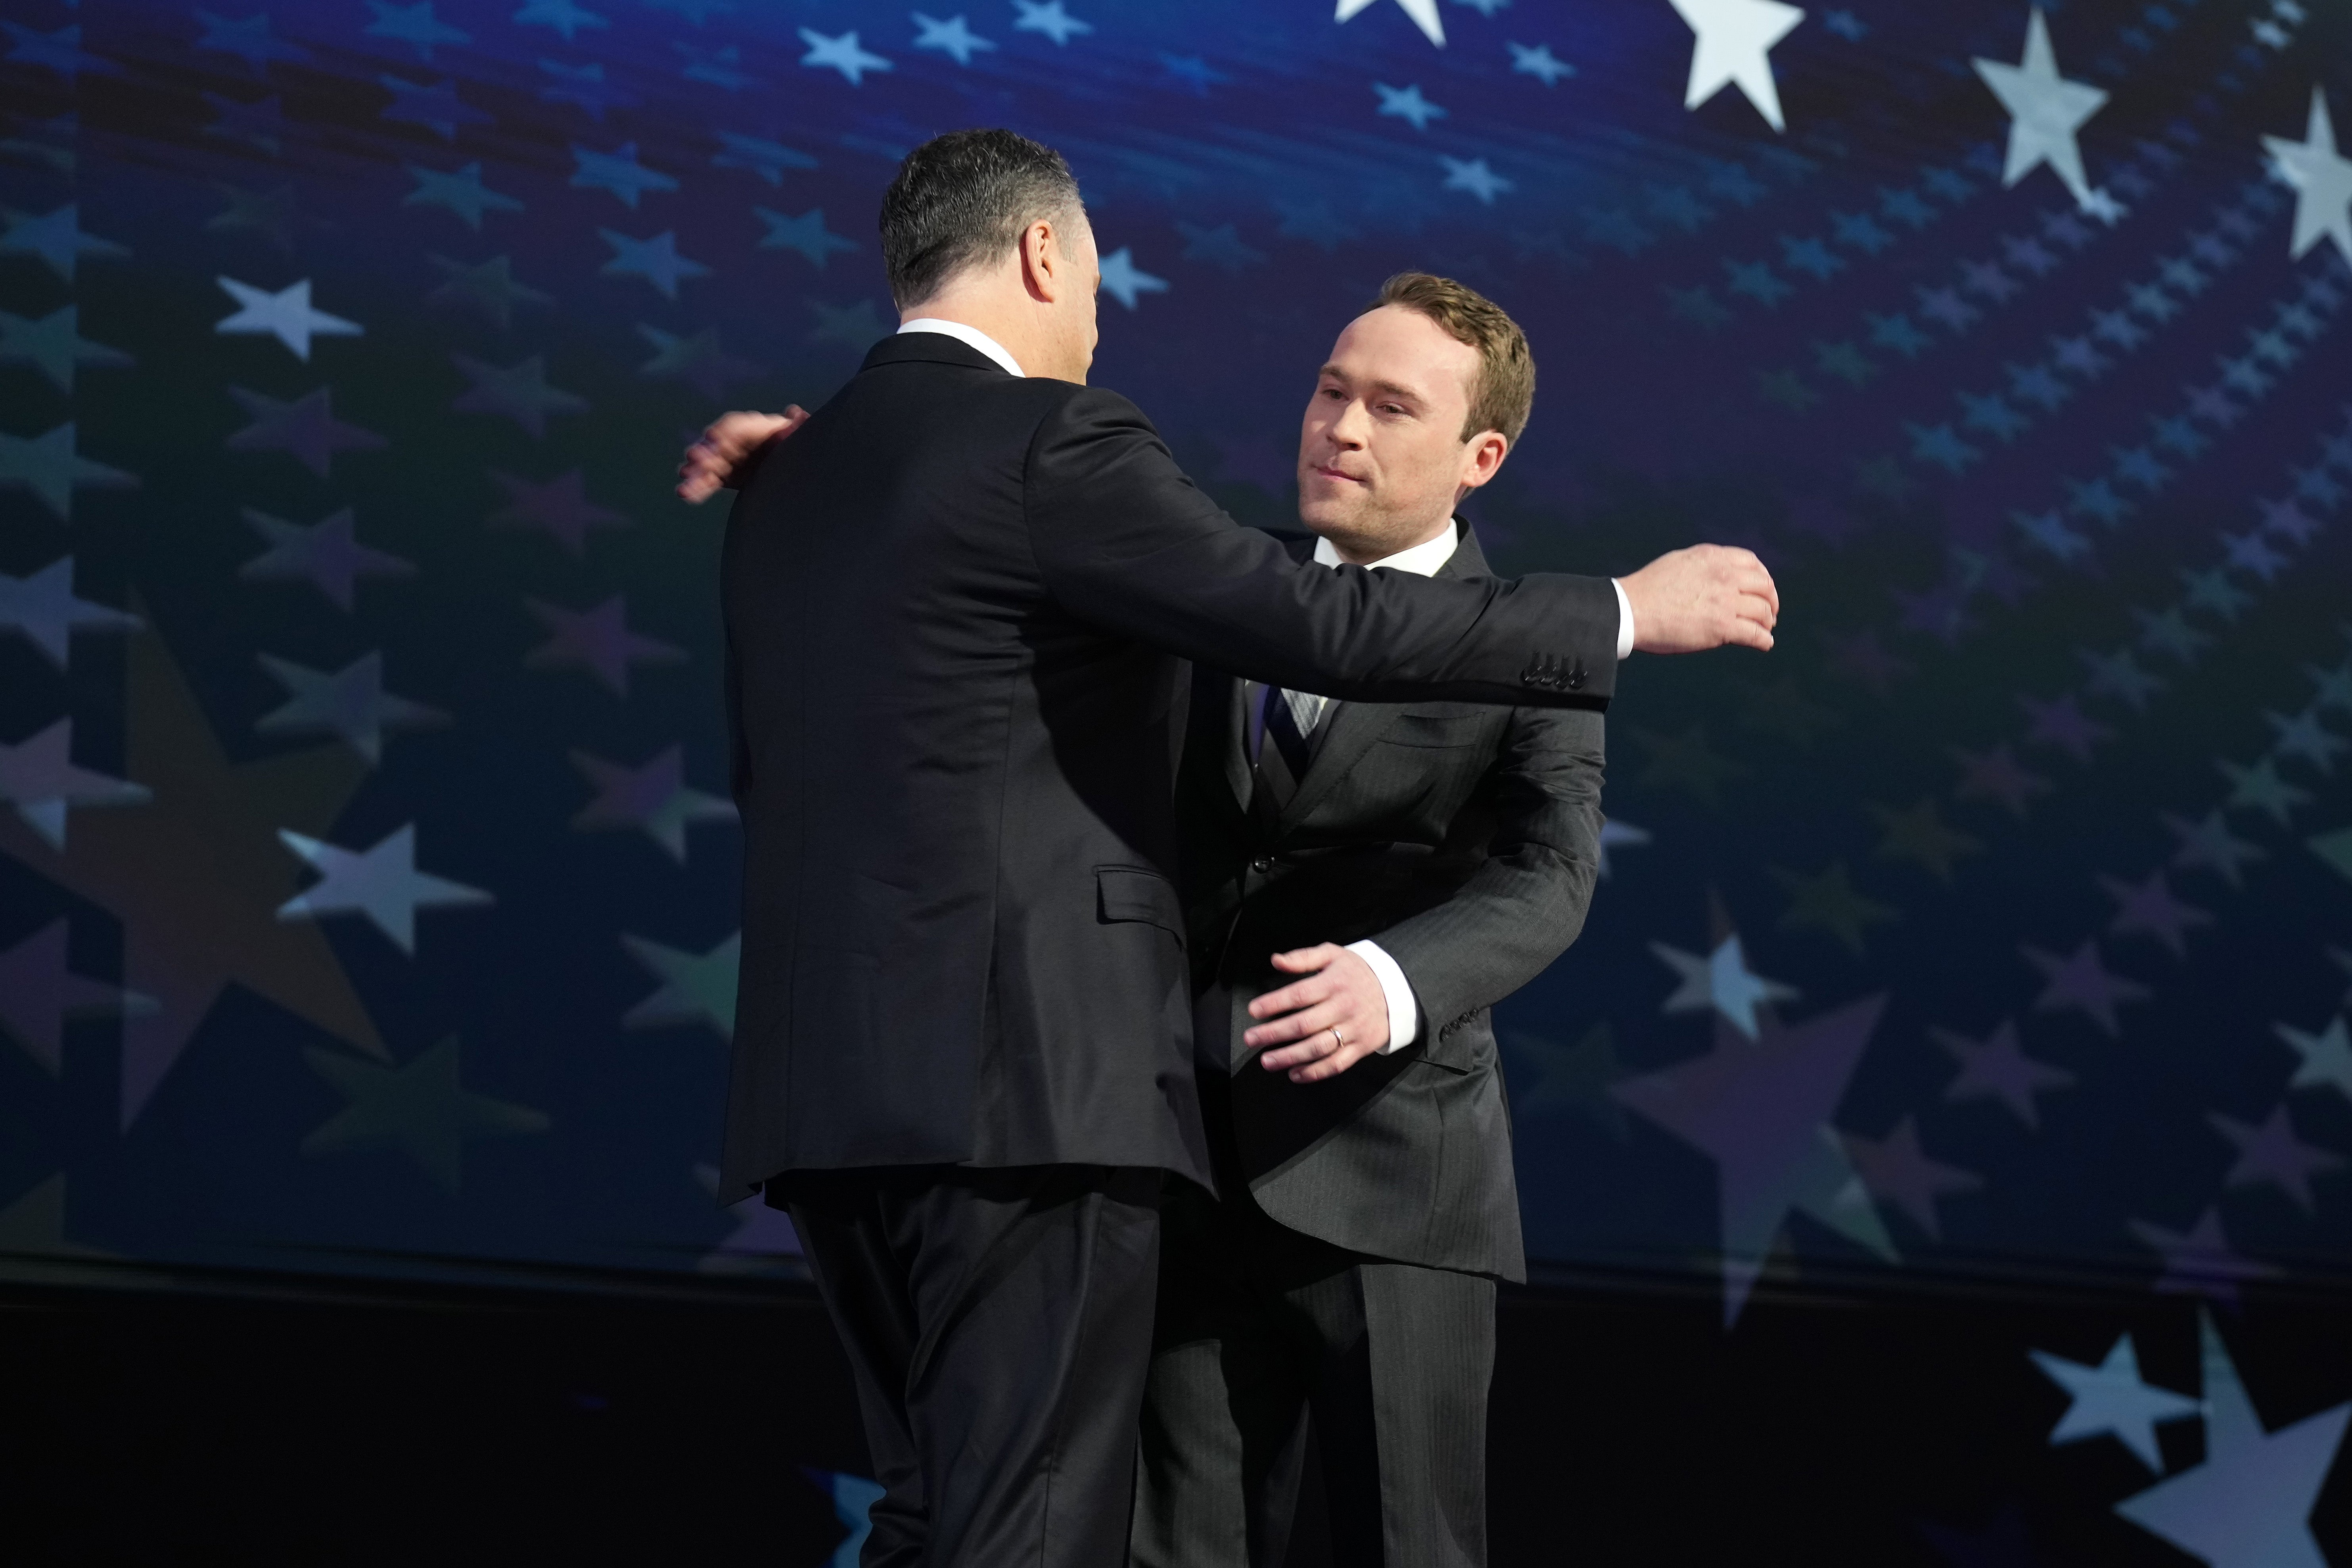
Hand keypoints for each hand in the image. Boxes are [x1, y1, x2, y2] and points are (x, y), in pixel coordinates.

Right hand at [676, 407, 808, 503]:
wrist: (801, 471)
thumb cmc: (802, 447)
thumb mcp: (804, 436)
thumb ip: (800, 426)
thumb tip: (796, 412)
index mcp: (759, 428)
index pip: (737, 426)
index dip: (725, 431)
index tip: (713, 438)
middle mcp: (740, 441)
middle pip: (718, 445)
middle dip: (705, 452)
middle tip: (693, 459)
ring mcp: (731, 459)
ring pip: (709, 465)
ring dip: (695, 472)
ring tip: (683, 481)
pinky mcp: (727, 476)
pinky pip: (710, 481)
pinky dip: (698, 487)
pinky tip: (685, 494)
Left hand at [1243, 944, 1390, 1082]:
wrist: (1397, 990)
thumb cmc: (1356, 972)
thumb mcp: (1333, 955)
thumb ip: (1303, 957)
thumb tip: (1276, 961)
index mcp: (1334, 983)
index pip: (1299, 995)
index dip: (1274, 1003)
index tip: (1253, 1010)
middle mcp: (1343, 1007)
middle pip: (1304, 1025)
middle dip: (1273, 1033)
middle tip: (1250, 1038)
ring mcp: (1353, 1030)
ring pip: (1318, 1048)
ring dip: (1289, 1057)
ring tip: (1267, 1061)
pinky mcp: (1361, 1047)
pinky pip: (1336, 1064)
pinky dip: (1314, 1072)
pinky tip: (1294, 1074)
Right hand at [1618, 544, 1778, 653]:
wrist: (1630, 610)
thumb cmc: (1647, 589)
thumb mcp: (1679, 562)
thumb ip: (1704, 565)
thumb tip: (1717, 572)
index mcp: (1713, 557)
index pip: (1752, 563)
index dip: (1762, 577)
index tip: (1761, 589)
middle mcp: (1724, 575)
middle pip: (1764, 586)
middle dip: (1770, 600)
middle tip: (1768, 613)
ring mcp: (1725, 601)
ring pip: (1762, 611)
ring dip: (1767, 622)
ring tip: (1765, 629)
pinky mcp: (1722, 626)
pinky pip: (1755, 634)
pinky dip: (1764, 640)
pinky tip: (1764, 644)